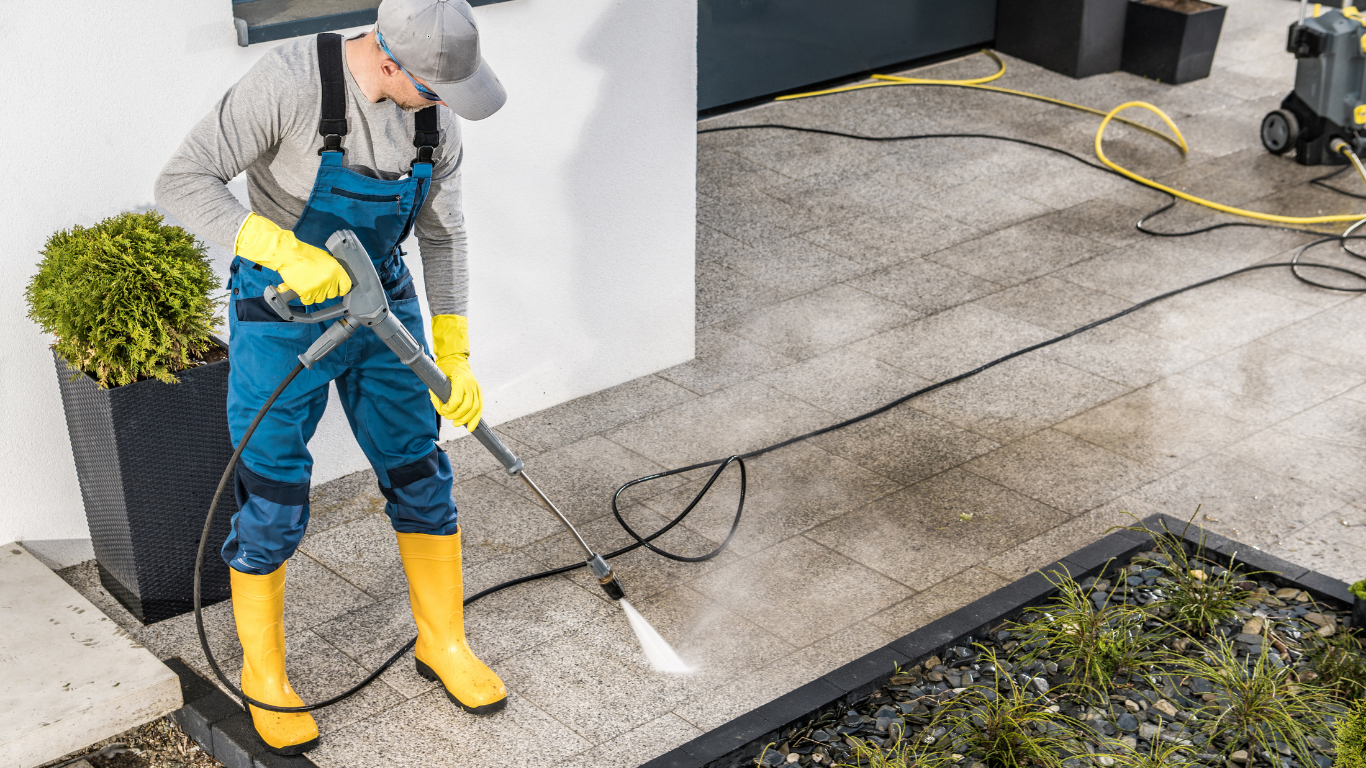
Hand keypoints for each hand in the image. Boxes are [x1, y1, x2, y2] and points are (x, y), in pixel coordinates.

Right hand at [234, 213, 351, 303]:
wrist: (289, 255)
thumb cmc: (304, 254)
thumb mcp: (325, 258)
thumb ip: (332, 270)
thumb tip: (335, 278)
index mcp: (336, 270)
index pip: (346, 286)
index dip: (341, 289)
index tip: (338, 290)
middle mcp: (330, 279)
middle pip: (332, 294)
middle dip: (325, 291)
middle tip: (317, 284)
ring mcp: (319, 287)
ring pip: (320, 299)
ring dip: (314, 294)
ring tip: (308, 283)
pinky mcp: (308, 292)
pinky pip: (309, 301)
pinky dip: (305, 297)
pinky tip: (302, 289)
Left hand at [430, 315, 482, 430]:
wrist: (456, 360)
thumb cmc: (445, 369)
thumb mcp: (438, 379)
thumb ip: (438, 394)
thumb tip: (441, 409)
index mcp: (460, 380)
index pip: (456, 401)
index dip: (448, 409)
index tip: (443, 411)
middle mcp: (471, 384)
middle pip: (467, 407)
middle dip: (456, 416)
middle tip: (448, 418)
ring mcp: (476, 388)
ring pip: (475, 409)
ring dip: (466, 419)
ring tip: (457, 423)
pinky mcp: (478, 391)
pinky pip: (479, 407)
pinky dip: (475, 418)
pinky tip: (471, 426)